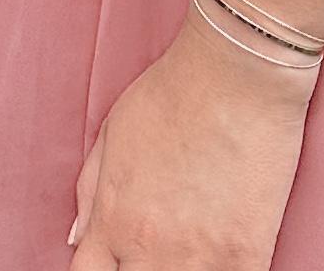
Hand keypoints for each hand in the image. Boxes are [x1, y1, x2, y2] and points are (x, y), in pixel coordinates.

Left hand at [66, 15, 313, 270]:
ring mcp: (201, 259)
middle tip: (153, 255)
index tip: (115, 262)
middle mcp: (151, 249)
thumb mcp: (114, 131)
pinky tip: (224, 254)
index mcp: (114, 219)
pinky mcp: (247, 257)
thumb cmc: (172, 90)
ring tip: (189, 247)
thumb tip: (76, 238)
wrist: (237, 71)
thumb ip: (90, 191)